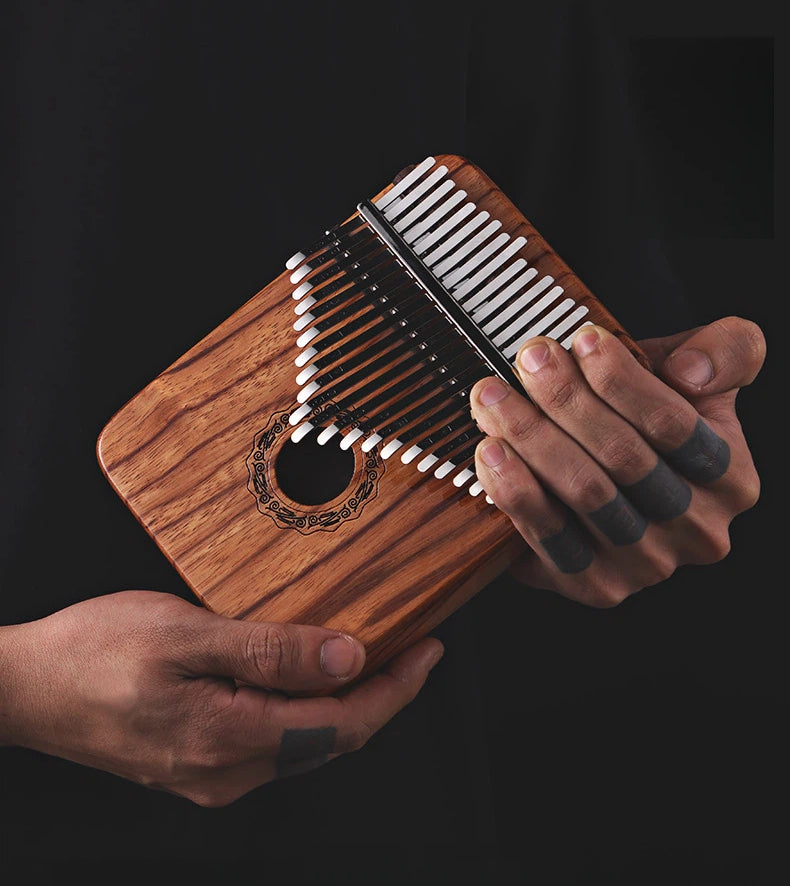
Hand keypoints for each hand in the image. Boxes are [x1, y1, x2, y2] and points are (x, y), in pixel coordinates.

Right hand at [0, 591, 442, 805]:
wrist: (25, 688)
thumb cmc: (94, 653)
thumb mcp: (185, 636)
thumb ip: (270, 651)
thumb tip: (345, 658)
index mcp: (232, 739)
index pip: (344, 725)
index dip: (395, 689)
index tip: (428, 650)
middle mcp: (230, 771)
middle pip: (333, 740)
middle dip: (382, 695)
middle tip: (414, 648)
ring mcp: (214, 774)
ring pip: (306, 743)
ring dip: (346, 703)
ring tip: (375, 656)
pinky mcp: (199, 762)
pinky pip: (276, 741)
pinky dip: (308, 711)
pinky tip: (312, 678)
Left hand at [470, 316, 765, 606]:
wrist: (610, 473)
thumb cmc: (651, 416)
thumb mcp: (703, 374)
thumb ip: (727, 351)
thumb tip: (690, 370)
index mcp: (730, 478)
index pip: (672, 424)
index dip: (621, 379)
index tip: (580, 339)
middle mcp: (696, 531)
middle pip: (622, 458)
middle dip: (565, 401)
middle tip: (527, 359)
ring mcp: (645, 565)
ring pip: (584, 495)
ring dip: (531, 438)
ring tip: (493, 396)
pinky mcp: (594, 586)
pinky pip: (549, 539)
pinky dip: (516, 492)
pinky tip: (490, 452)